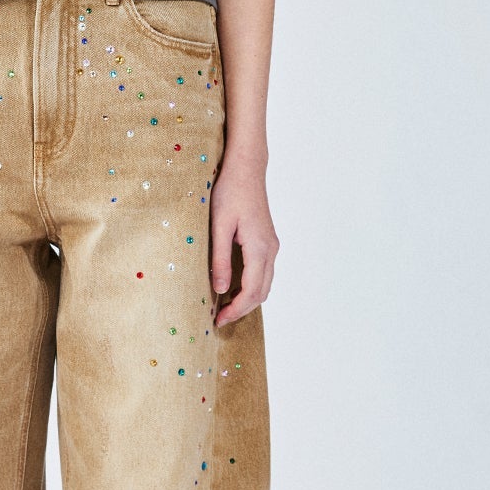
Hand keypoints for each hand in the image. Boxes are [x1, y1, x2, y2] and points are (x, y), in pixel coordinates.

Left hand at [209, 149, 277, 326]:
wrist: (246, 169)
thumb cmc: (230, 192)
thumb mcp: (219, 226)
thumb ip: (220, 259)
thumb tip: (220, 289)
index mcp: (259, 249)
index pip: (251, 292)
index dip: (235, 310)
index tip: (217, 320)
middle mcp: (271, 250)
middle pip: (261, 293)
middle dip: (242, 309)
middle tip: (219, 319)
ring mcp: (272, 246)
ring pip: (265, 284)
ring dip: (247, 299)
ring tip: (224, 307)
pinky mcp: (267, 241)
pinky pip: (263, 273)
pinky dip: (251, 286)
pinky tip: (233, 287)